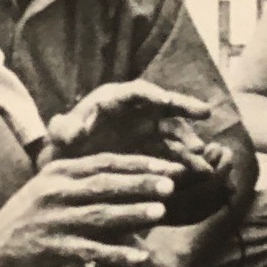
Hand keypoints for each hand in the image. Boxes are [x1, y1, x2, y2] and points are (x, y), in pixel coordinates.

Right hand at [0, 152, 181, 266]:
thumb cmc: (33, 213)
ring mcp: (54, 220)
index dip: (139, 164)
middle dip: (141, 184)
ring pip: (100, 215)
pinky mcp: (53, 248)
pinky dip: (117, 254)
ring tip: (160, 212)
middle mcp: (56, 192)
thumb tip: (131, 178)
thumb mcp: (52, 186)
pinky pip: (91, 251)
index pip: (106, 163)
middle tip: (171, 184)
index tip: (167, 167)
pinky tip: (140, 258)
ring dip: (132, 213)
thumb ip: (86, 180)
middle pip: (106, 185)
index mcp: (59, 171)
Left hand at [44, 82, 211, 166]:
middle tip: (204, 117)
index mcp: (115, 99)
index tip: (170, 102)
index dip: (157, 96)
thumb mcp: (62, 136)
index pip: (139, 93)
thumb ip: (63, 130)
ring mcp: (148, 130)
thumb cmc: (66, 144)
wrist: (73, 163)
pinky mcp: (155, 150)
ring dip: (188, 145)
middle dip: (184, 111)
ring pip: (174, 133)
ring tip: (201, 158)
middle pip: (165, 108)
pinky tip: (200, 173)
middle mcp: (137, 111)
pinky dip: (186, 163)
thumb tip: (65, 128)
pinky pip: (174, 154)